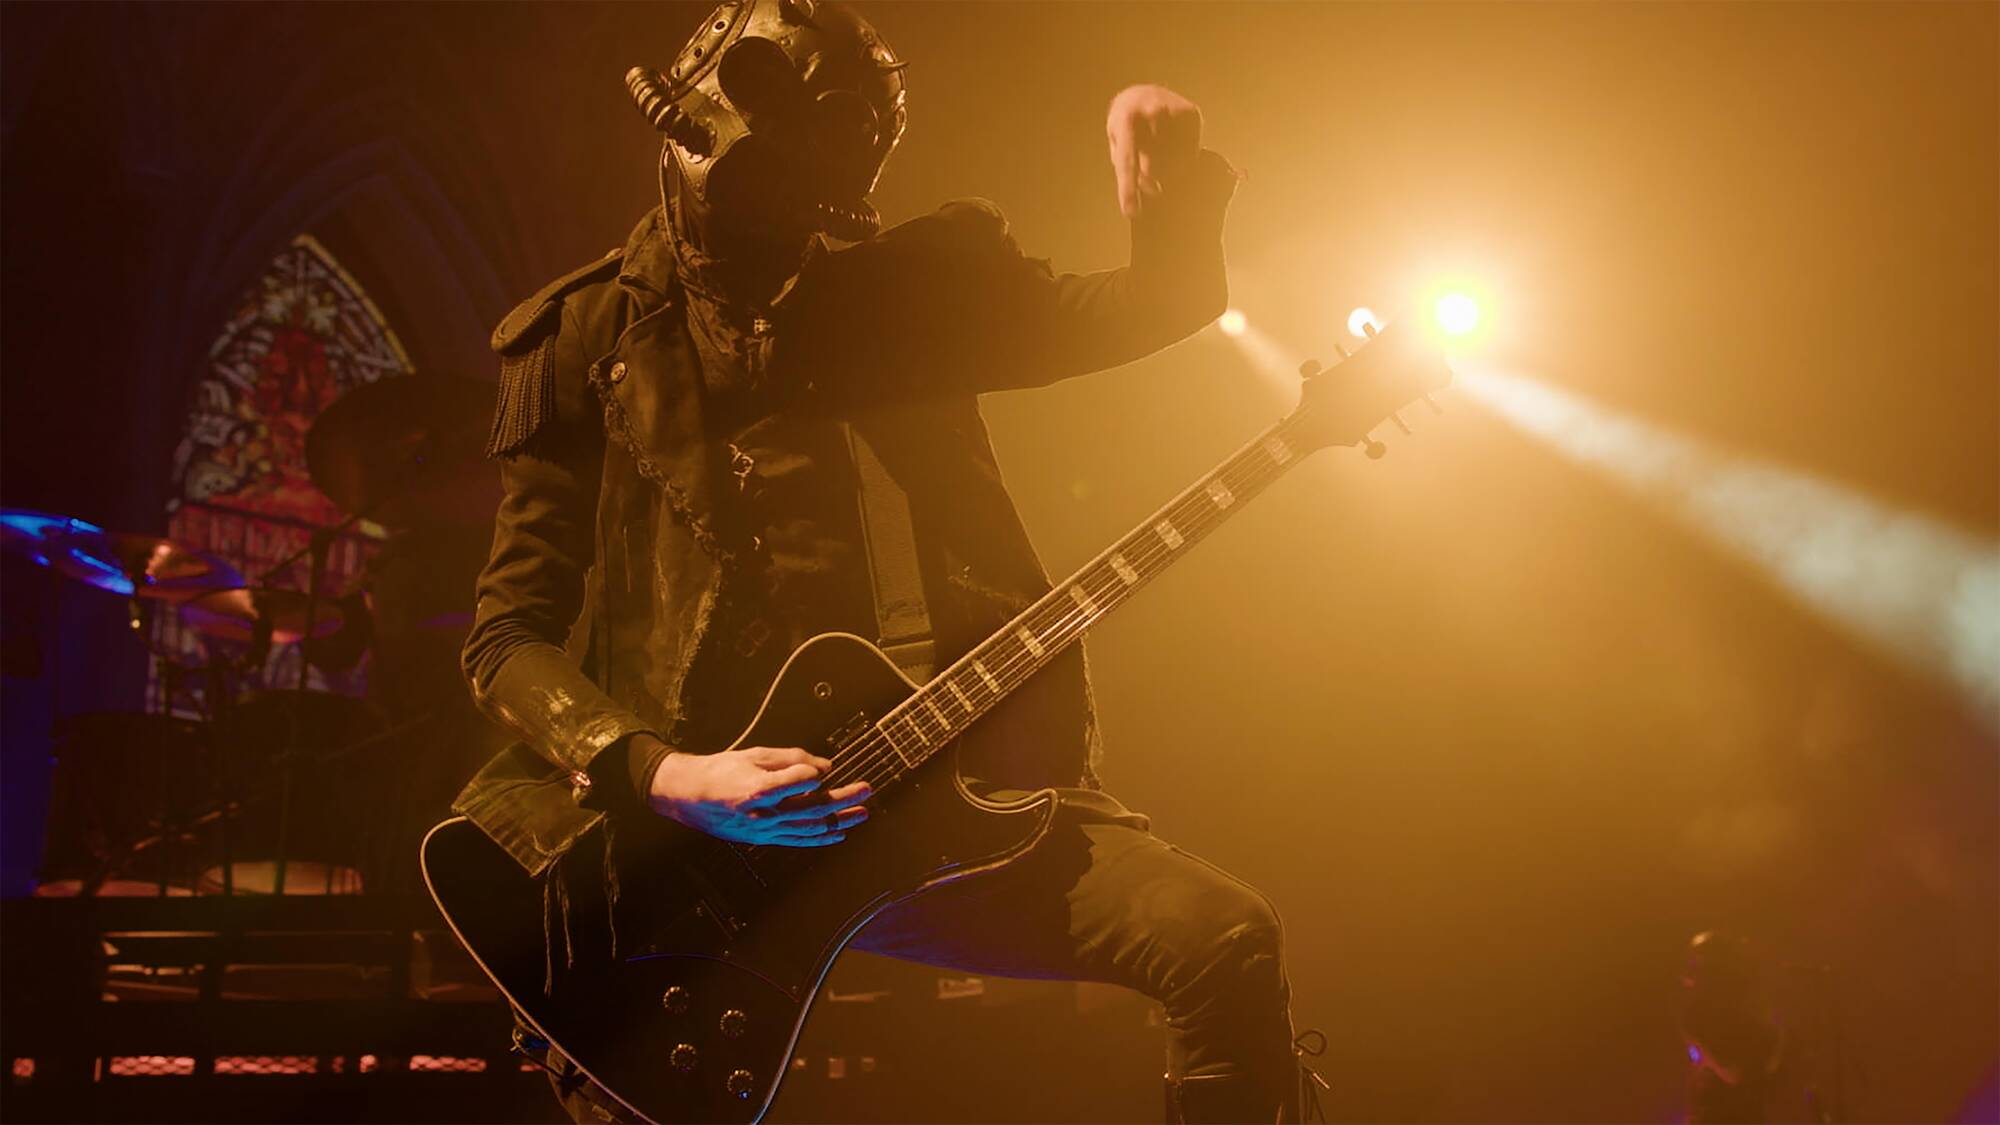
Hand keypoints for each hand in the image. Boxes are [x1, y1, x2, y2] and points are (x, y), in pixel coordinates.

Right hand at [644, 743, 870, 846]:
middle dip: (842, 799)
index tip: (827, 768)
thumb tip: (822, 765)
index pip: (794, 782)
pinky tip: (839, 833)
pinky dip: (820, 838)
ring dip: (839, 820)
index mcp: (756, 789)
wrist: (689, 795)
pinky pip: (798, 840)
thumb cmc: (720, 770)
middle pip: (810, 807)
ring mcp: (764, 829)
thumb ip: (789, 758)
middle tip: (866, 789)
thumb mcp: (753, 754)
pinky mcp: (763, 838)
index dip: (812, 774)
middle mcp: (762, 813)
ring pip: (809, 827)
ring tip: (862, 812)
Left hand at [1106, 83, 1202, 218]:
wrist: (1142, 94)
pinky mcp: (1192, 114)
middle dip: (1150, 180)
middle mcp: (1151, 111)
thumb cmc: (1126, 126)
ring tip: (1159, 154)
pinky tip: (1173, 146)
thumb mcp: (1118, 143)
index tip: (1131, 213)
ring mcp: (1174, 111)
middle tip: (1153, 184)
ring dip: (1167, 169)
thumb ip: (1128, 167)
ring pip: (1175, 162)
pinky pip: (1191, 152)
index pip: (1127, 161)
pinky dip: (1183, 158)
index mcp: (1125, 120)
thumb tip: (1155, 189)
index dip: (1128, 189)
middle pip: (1153, 167)